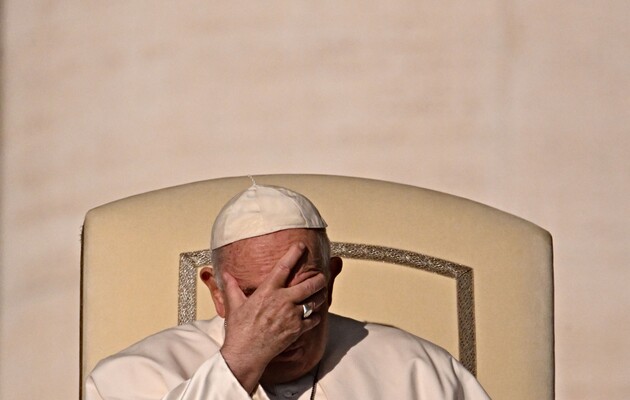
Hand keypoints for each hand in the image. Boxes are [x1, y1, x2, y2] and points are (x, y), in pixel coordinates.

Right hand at [219, 242, 326, 392]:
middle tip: (321, 275)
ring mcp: (292, 316)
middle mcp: (283, 301)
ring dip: (319, 295)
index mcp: (268, 291)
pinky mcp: (297, 330)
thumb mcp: (234, 305)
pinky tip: (314, 314)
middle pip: (309, 284)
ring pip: (315, 301)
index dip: (294, 254)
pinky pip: (313, 319)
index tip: (301, 246)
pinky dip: (316, 315)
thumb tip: (225, 273)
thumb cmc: (239, 330)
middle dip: (319, 278)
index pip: (284, 267)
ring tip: (320, 292)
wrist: (246, 354)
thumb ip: (232, 287)